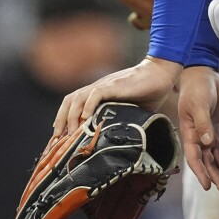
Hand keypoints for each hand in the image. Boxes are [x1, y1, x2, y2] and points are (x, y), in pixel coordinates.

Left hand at [54, 56, 180, 136]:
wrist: (160, 74)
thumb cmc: (148, 93)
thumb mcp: (130, 112)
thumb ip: (120, 121)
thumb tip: (116, 144)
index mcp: (98, 95)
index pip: (74, 106)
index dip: (64, 121)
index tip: (59, 140)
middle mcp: (96, 89)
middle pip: (69, 101)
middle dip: (61, 121)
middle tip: (57, 141)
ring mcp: (104, 86)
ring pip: (77, 98)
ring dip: (71, 117)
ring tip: (70, 135)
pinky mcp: (113, 85)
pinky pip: (95, 94)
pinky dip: (88, 106)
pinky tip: (86, 119)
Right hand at [177, 66, 218, 196]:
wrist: (202, 74)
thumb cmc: (196, 89)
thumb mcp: (198, 105)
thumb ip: (202, 124)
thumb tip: (207, 142)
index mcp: (189, 133)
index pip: (194, 158)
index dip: (200, 173)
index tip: (207, 186)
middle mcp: (198, 137)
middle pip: (207, 162)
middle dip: (216, 177)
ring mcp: (208, 132)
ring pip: (215, 156)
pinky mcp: (217, 126)